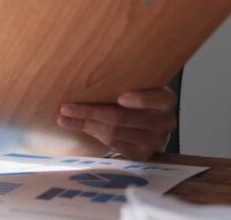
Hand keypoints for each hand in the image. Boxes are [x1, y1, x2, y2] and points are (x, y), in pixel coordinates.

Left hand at [57, 87, 177, 160]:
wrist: (146, 120)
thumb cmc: (135, 96)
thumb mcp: (133, 85)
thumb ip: (120, 82)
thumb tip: (82, 76)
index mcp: (165, 100)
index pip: (157, 99)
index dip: (140, 100)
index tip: (120, 97)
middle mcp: (164, 122)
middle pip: (124, 118)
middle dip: (92, 112)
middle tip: (67, 108)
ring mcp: (154, 141)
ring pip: (115, 133)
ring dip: (86, 125)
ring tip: (65, 118)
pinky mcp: (143, 155)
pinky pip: (114, 145)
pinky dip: (93, 134)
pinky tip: (79, 126)